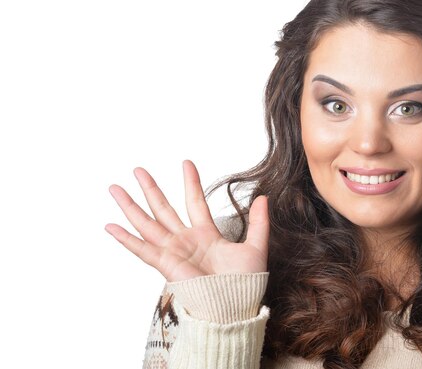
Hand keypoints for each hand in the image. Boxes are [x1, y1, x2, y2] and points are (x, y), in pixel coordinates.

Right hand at [105, 160, 268, 281]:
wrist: (235, 305)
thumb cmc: (245, 283)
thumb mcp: (256, 246)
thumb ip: (258, 222)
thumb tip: (263, 197)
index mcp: (206, 236)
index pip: (194, 202)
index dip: (190, 182)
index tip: (186, 163)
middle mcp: (186, 241)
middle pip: (163, 209)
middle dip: (151, 189)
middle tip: (138, 170)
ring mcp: (173, 252)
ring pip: (147, 223)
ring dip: (130, 206)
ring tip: (115, 188)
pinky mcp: (166, 265)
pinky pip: (142, 249)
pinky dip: (125, 238)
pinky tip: (110, 225)